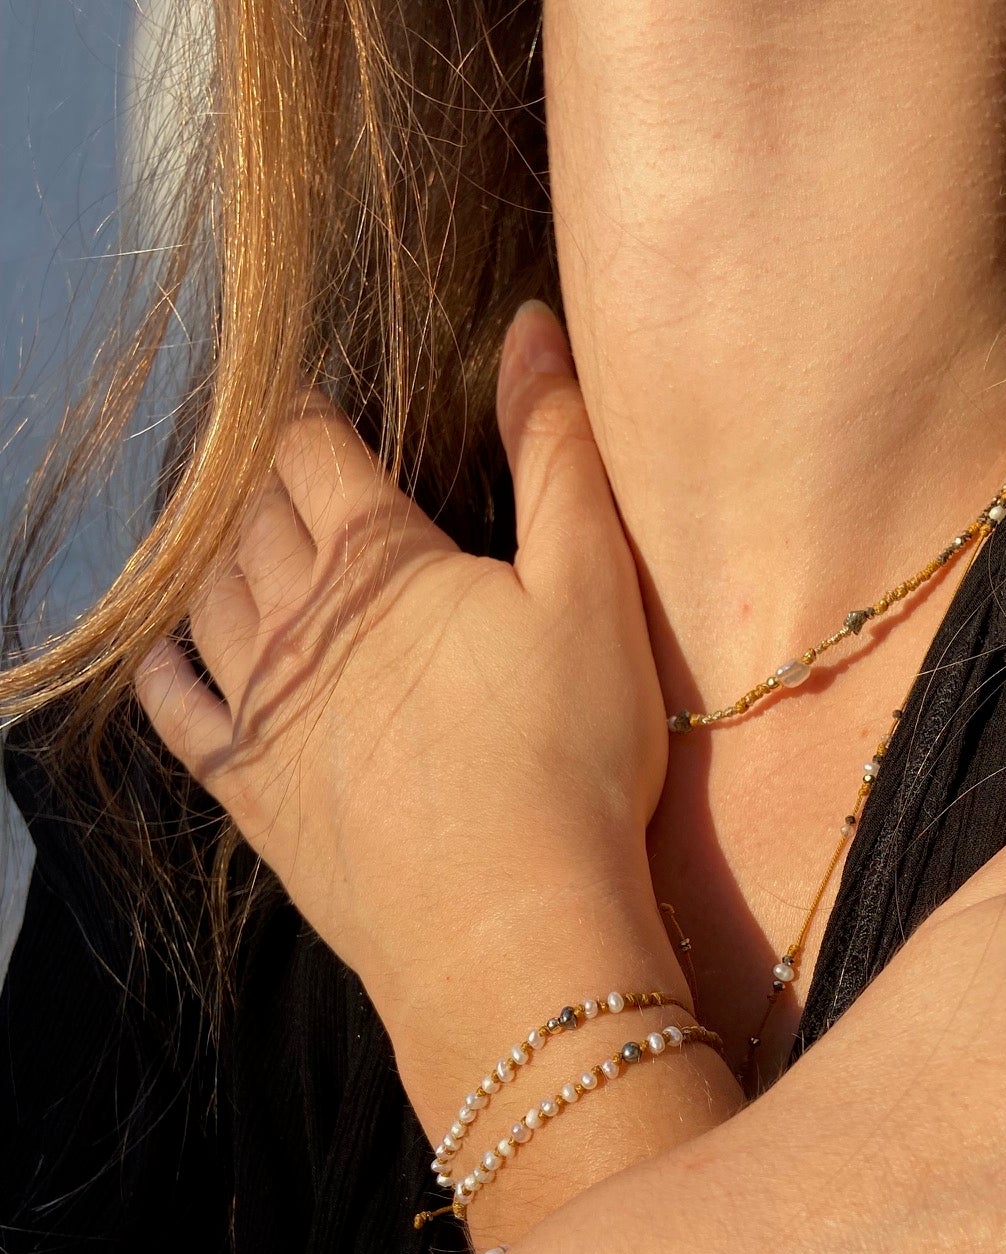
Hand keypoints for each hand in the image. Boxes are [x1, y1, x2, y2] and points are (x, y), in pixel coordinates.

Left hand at [136, 304, 688, 1135]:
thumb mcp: (591, 588)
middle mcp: (295, 620)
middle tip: (277, 466)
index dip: (309, 416)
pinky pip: (178, 710)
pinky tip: (171, 651)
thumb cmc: (570, 757)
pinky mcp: (252, 791)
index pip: (310, 451)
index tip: (315, 401)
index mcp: (376, 558)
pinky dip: (167, 666)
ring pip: (206, 602)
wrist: (509, 926)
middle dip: (260, 481)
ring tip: (230, 541)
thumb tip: (529, 326)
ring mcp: (261, 709)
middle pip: (250, 520)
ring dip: (212, 559)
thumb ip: (557, 450)